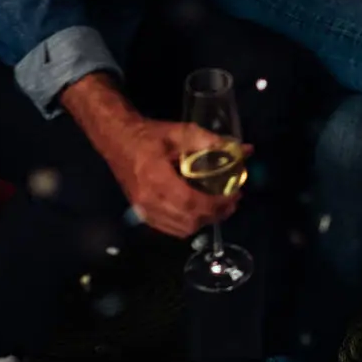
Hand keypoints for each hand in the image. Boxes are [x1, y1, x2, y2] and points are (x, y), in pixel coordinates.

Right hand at [102, 117, 244, 239]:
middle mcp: (148, 200)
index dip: (216, 204)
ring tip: (219, 207)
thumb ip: (210, 142)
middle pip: (189, 221)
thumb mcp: (180, 132)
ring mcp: (143, 210)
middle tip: (232, 201)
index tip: (235, 195)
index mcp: (156, 178)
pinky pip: (170, 229)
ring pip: (181, 229)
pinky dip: (188, 224)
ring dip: (204, 221)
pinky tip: (199, 211)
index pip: (191, 202)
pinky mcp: (141, 214)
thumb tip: (244, 150)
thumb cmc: (148, 135)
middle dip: (215, 215)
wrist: (117, 141)